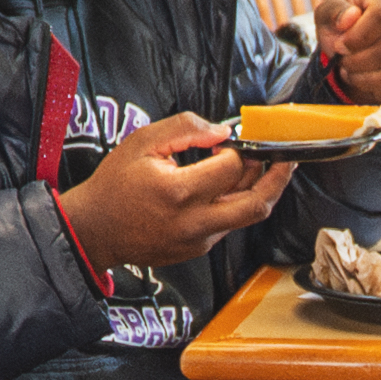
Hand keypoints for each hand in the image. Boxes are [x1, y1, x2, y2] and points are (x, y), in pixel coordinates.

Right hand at [59, 116, 292, 273]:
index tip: (231, 141)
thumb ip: (185, 129)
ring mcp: (198, 240)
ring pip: (245, 217)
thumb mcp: (142, 142)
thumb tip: (222, 131)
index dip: (238, 149)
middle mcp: (194, 221)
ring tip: (262, 169)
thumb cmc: (114, 186)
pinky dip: (233, 204)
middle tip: (286, 159)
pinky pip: (226, 225)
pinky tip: (227, 188)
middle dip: (279, 178)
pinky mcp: (197, 250)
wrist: (94, 230)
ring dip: (259, 191)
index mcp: (179, 192)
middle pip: (257, 204)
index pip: (232, 167)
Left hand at [311, 0, 380, 108]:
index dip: (357, 39)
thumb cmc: (344, 22)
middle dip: (360, 63)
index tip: (340, 46)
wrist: (363, 37)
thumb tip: (350, 18)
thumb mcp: (328, 13)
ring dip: (370, 81)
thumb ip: (333, 12)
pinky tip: (370, 84)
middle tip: (344, 64)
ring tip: (354, 74)